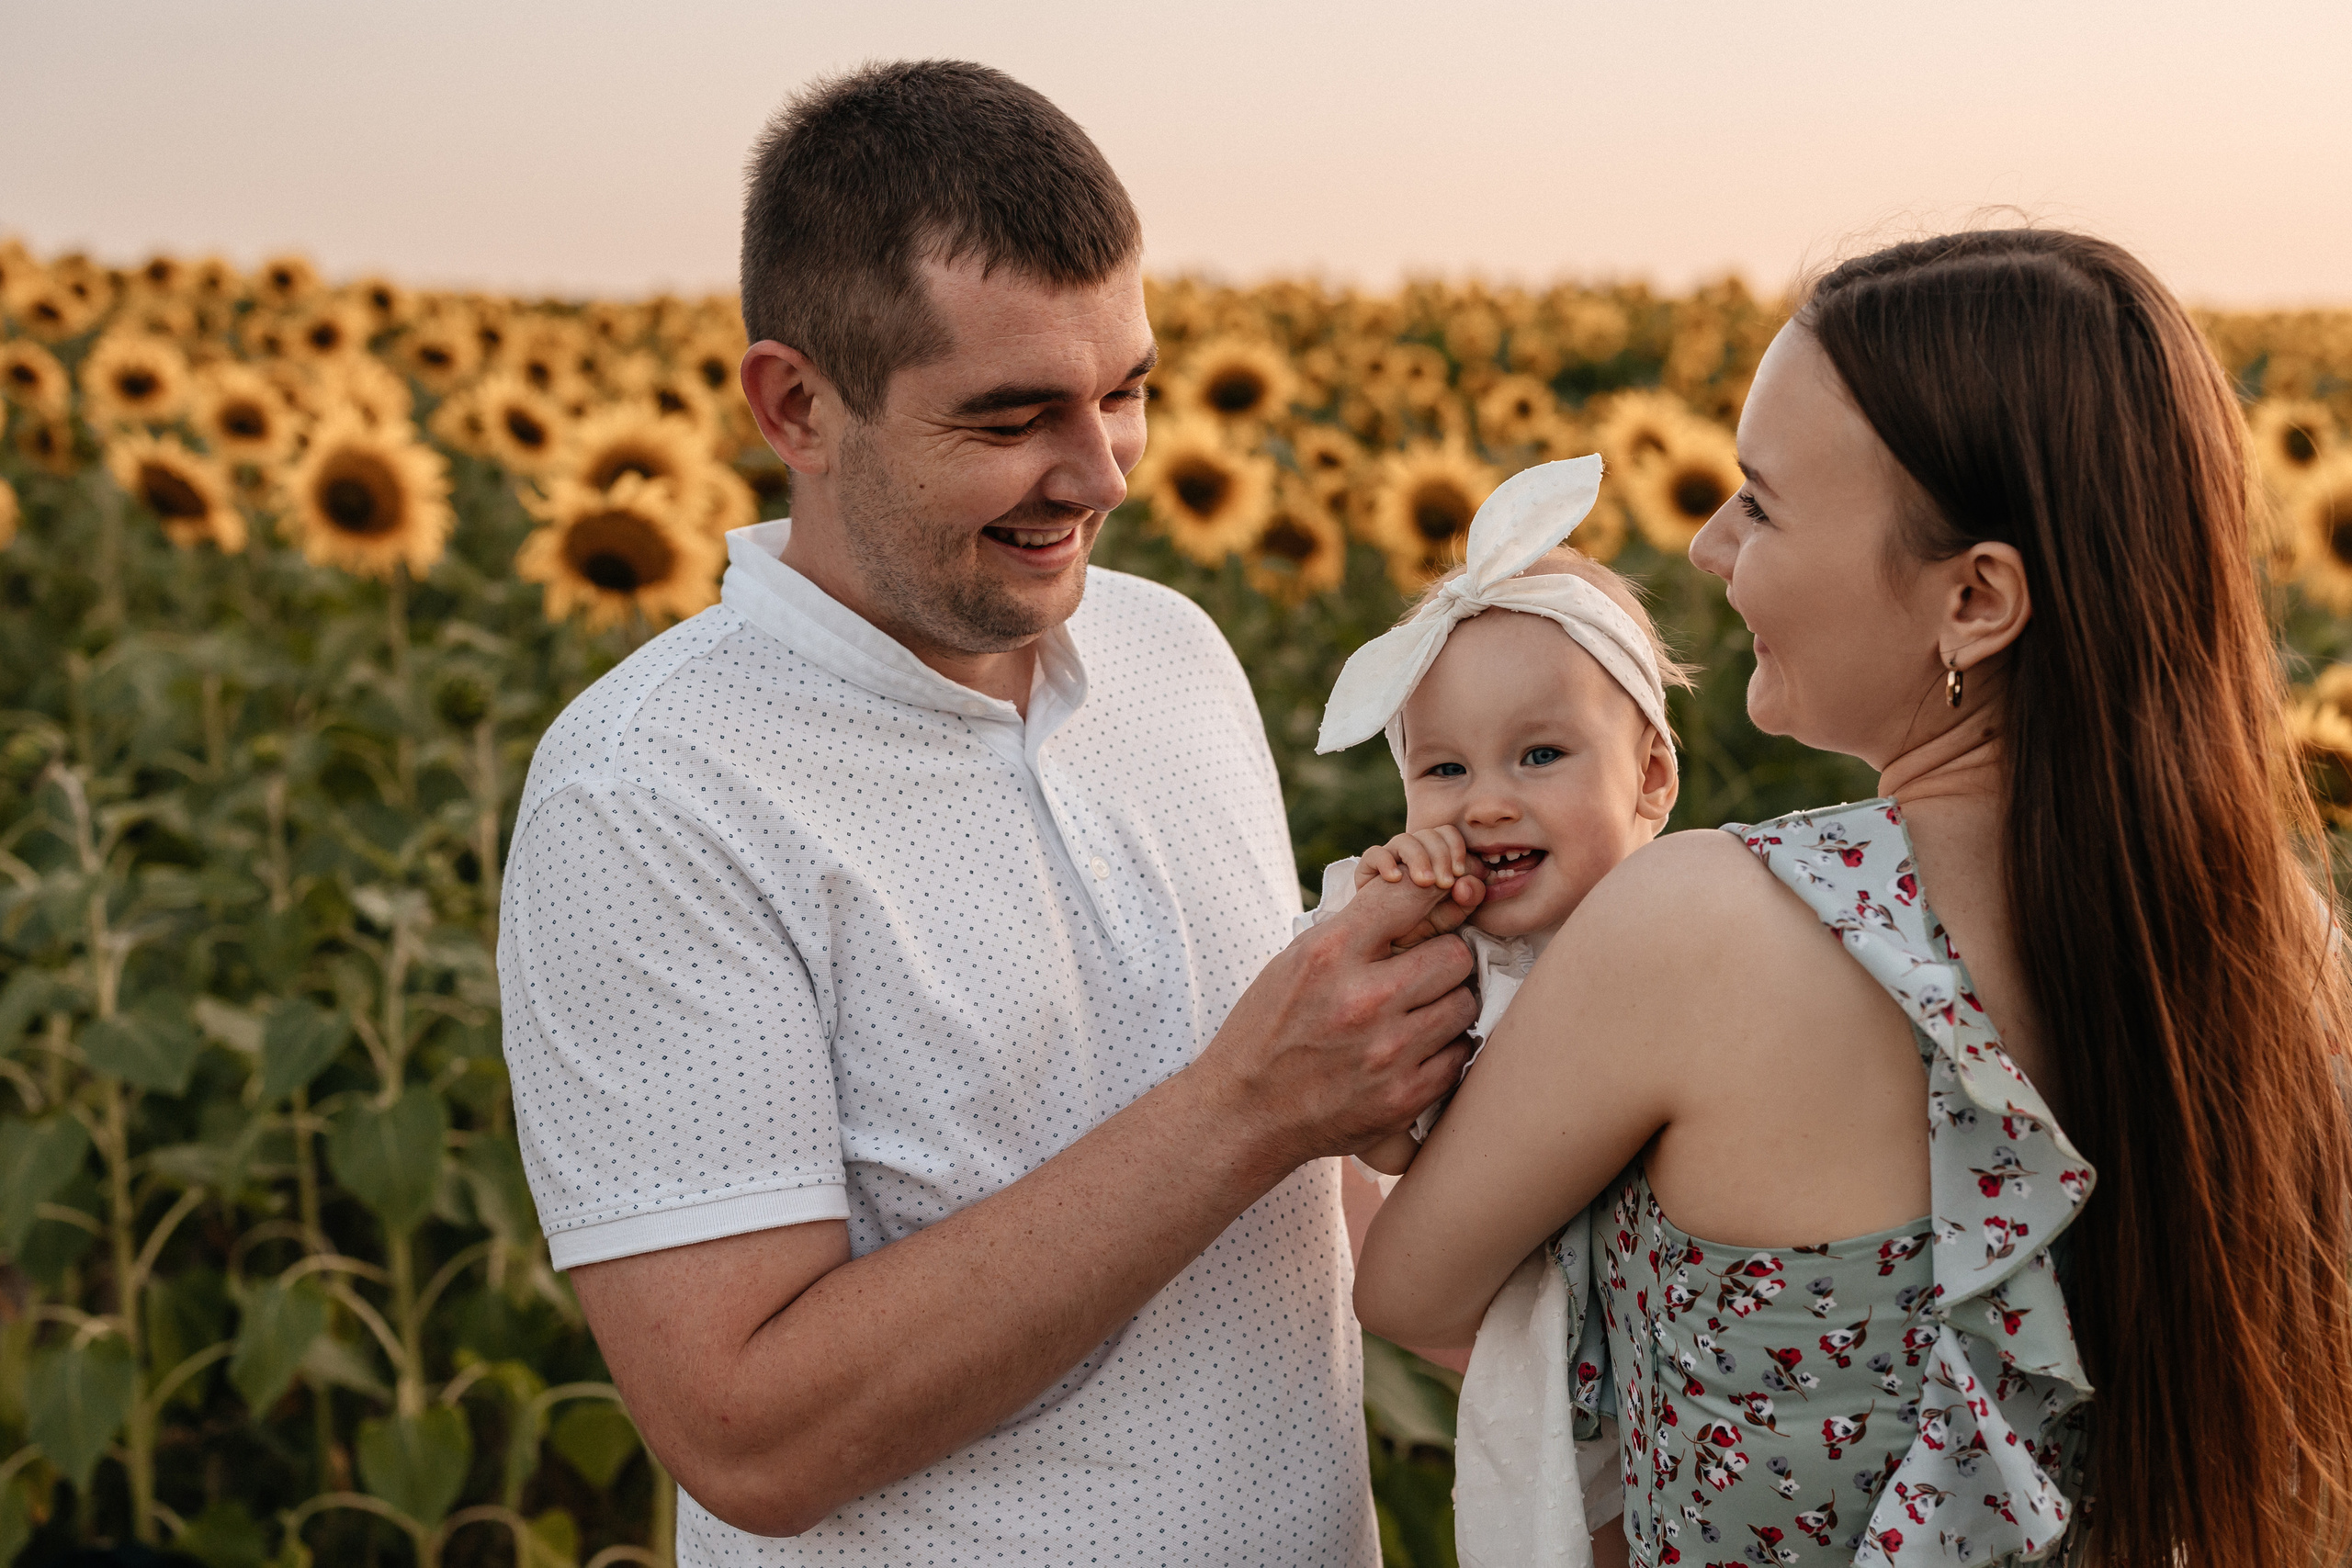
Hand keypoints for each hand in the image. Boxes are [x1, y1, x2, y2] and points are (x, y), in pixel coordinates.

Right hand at [1189, 868, 1477, 1168]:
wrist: (1244, 1114)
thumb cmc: (1268, 1031)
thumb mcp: (1294, 962)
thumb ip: (1355, 930)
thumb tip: (1421, 895)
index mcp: (1329, 953)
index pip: (1411, 894)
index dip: (1434, 893)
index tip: (1441, 902)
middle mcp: (1363, 999)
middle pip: (1456, 954)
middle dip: (1443, 961)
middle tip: (1423, 974)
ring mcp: (1387, 1052)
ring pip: (1465, 1004)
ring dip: (1447, 1007)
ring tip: (1415, 1015)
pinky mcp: (1403, 1097)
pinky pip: (1460, 1055)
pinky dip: (1443, 1052)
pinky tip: (1412, 1052)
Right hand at [1357, 827, 1485, 949]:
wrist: (1390, 946)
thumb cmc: (1424, 926)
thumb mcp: (1453, 914)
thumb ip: (1469, 897)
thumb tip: (1470, 880)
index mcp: (1436, 858)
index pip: (1448, 835)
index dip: (1456, 849)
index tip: (1459, 873)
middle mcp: (1414, 854)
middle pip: (1429, 833)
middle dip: (1440, 856)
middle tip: (1444, 883)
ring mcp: (1390, 859)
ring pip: (1404, 840)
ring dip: (1418, 858)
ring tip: (1425, 883)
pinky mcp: (1368, 869)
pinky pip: (1374, 854)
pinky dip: (1386, 862)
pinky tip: (1395, 879)